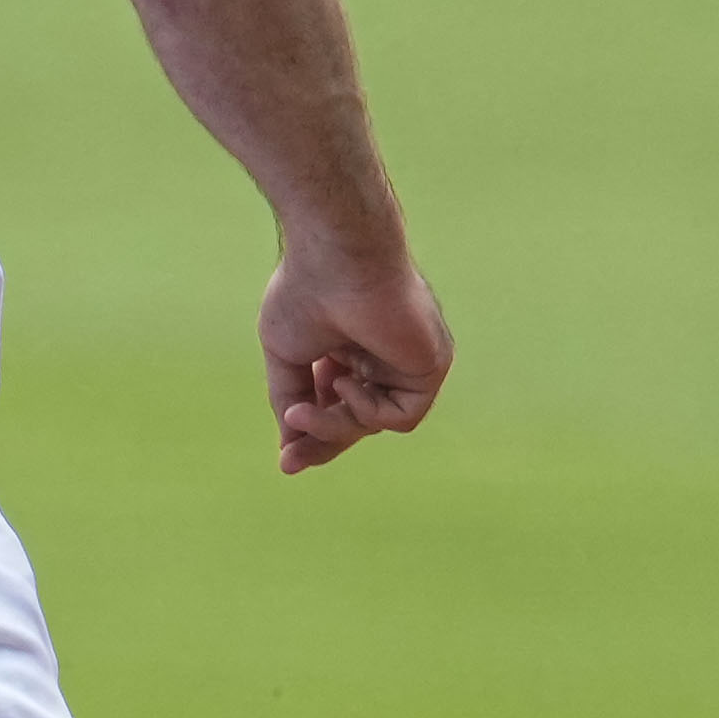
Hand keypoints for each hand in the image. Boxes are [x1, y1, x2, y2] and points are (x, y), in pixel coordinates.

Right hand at [263, 243, 449, 475]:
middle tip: (290, 462)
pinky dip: (369, 410)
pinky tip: (347, 381)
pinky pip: (403, 416)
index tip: (286, 461)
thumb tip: (290, 445)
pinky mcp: (432, 364)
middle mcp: (384, 353)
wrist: (337, 255)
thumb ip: (291, 399)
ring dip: (333, 425)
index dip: (313, 431)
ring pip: (375, 421)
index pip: (337, 402)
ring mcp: (409, 360)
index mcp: (351, 346)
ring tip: (300, 411)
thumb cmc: (307, 291)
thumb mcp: (287, 356)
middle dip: (322, 440)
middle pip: (358, 419)